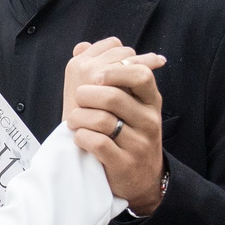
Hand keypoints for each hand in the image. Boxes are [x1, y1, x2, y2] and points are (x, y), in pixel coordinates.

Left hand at [63, 37, 167, 211]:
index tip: (97, 76)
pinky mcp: (124, 164)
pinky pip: (98, 144)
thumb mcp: (130, 104)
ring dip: (79, 117)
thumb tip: (80, 46)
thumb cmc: (129, 133)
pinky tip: (79, 137)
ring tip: (72, 120)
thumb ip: (110, 75)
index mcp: (151, 101)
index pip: (141, 75)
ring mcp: (139, 144)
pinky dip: (81, 138)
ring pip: (103, 121)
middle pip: (115, 97)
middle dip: (87, 95)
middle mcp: (149, 121)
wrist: (143, 178)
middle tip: (77, 99)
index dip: (116, 70)